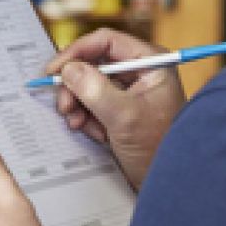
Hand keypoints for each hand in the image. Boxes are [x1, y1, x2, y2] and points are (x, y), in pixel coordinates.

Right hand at [48, 28, 186, 188]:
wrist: (171, 183)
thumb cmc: (160, 149)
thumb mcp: (124, 117)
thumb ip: (95, 90)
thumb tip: (69, 69)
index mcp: (150, 62)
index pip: (106, 42)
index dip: (77, 52)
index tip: (54, 68)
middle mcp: (141, 71)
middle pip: (94, 63)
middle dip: (76, 86)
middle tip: (64, 106)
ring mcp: (131, 91)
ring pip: (90, 84)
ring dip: (79, 105)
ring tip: (79, 124)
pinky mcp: (122, 109)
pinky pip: (93, 103)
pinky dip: (87, 117)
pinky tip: (96, 134)